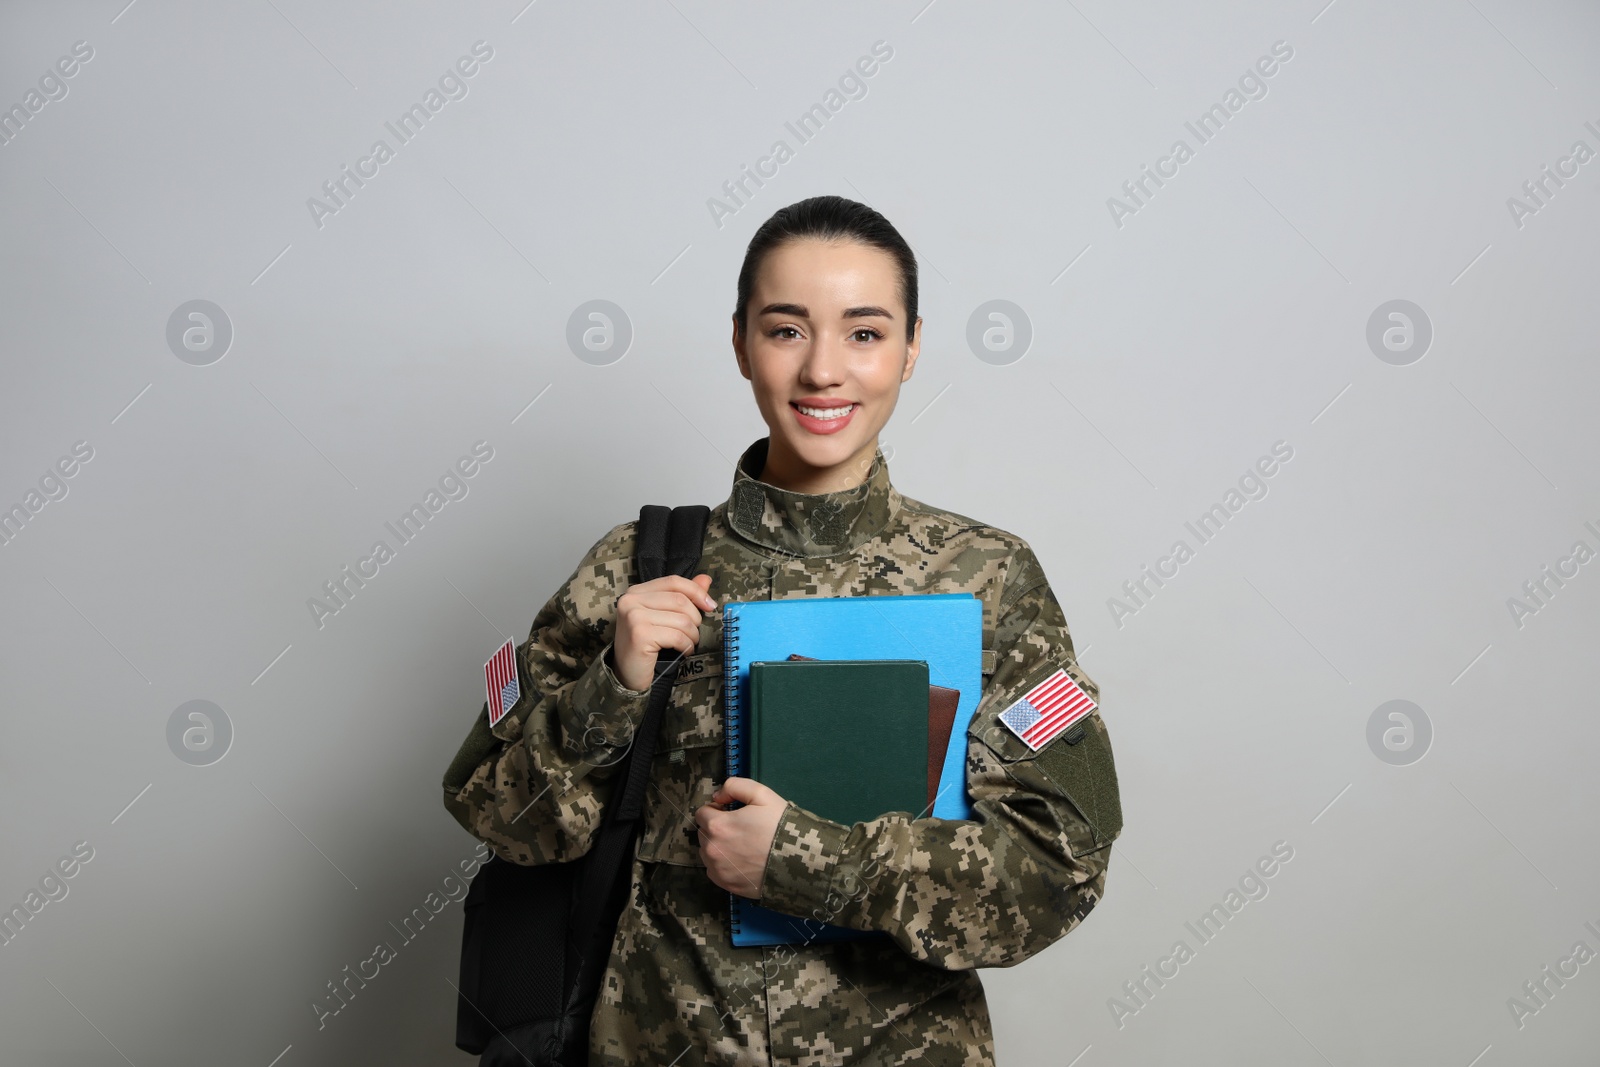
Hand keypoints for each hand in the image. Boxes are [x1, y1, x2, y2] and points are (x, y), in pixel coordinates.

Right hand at [611, 572, 714, 691]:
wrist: (626, 674)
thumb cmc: (646, 645)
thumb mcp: (663, 617)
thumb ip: (683, 596)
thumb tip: (705, 579)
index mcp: (636, 592)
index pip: (673, 582)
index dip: (696, 591)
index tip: (710, 605)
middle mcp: (631, 600)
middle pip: (680, 600)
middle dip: (695, 618)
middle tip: (693, 633)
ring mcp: (634, 617)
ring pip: (681, 620)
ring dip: (692, 634)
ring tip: (688, 643)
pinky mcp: (640, 635)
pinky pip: (677, 636)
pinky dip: (686, 645)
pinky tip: (684, 651)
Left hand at [694, 777, 786, 899]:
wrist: (798, 860)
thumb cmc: (780, 825)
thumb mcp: (762, 794)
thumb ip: (734, 786)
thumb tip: (717, 796)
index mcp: (717, 826)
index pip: (701, 813)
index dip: (716, 810)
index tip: (731, 813)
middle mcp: (712, 849)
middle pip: (703, 833)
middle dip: (716, 828)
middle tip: (740, 829)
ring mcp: (718, 869)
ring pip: (707, 853)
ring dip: (718, 846)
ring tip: (742, 846)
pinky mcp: (725, 884)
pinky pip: (714, 870)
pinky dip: (722, 864)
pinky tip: (741, 861)